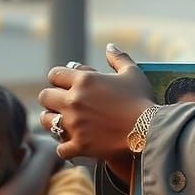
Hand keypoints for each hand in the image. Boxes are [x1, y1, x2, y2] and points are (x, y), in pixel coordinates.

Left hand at [37, 44, 153, 162]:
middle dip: (51, 99)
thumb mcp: (132, 73)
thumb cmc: (142, 99)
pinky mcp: (79, 145)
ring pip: (46, 121)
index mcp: (83, 80)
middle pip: (45, 97)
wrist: (150, 129)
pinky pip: (60, 147)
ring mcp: (74, 124)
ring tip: (62, 122)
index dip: (58, 79)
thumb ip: (118, 58)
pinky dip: (65, 147)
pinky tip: (72, 145)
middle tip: (60, 103)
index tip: (64, 84)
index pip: (54, 75)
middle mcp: (74, 101)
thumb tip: (110, 46)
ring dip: (52, 121)